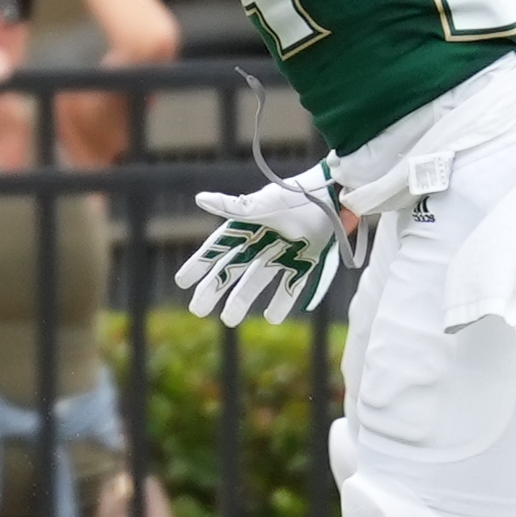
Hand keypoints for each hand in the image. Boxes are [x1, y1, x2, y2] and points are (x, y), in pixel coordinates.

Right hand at [175, 167, 343, 325]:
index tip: (182, 282)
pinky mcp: (304, 262)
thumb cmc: (295, 196)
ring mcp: (283, 254)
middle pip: (232, 269)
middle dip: (214, 288)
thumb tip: (199, 198)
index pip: (218, 248)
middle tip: (197, 309)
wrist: (333, 197)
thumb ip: (233, 207)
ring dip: (242, 300)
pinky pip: (290, 286)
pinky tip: (272, 317)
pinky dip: (282, 301)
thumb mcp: (263, 204)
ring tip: (228, 320)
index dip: (200, 264)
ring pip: (256, 281)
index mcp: (247, 224)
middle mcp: (261, 241)